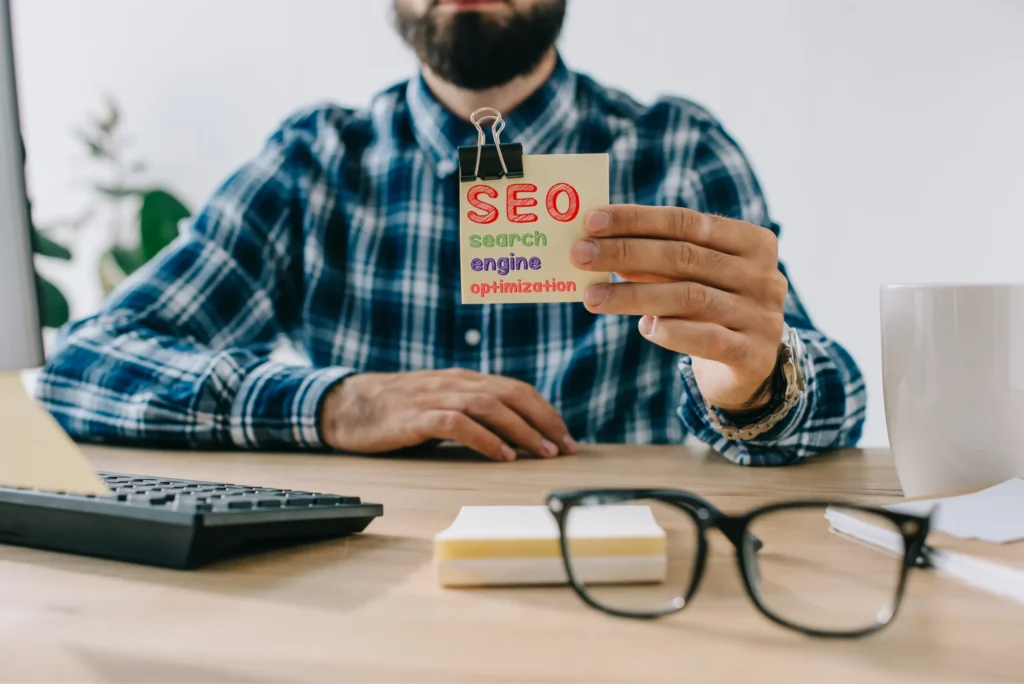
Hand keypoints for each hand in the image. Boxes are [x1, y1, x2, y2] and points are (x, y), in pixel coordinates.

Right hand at [318, 369, 576, 460]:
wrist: (348, 405)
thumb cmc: (398, 410)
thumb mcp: (441, 405)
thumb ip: (472, 413)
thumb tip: (513, 436)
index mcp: (464, 381)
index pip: (516, 390)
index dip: (545, 412)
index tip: (566, 437)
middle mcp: (455, 384)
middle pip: (510, 394)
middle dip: (544, 420)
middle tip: (565, 447)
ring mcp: (435, 398)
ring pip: (489, 407)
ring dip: (521, 430)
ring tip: (542, 452)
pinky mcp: (416, 416)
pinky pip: (457, 424)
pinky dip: (484, 439)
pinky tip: (502, 456)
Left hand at [570, 205, 787, 412]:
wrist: (750, 368)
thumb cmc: (711, 310)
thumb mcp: (690, 278)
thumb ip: (657, 259)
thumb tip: (598, 242)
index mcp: (753, 242)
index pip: (687, 222)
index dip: (637, 220)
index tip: (591, 221)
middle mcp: (764, 275)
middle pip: (685, 256)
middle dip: (625, 253)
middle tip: (580, 255)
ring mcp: (763, 316)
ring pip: (689, 297)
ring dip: (633, 295)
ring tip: (591, 297)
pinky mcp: (754, 354)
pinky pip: (707, 338)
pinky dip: (671, 331)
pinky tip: (643, 328)